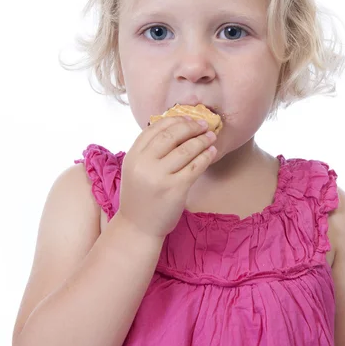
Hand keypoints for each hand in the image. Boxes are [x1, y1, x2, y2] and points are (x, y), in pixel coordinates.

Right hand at [118, 116, 216, 238]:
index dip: (174, 119)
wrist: (137, 227)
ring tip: (211, 136)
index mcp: (133, 156)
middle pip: (172, 135)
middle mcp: (144, 164)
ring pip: (186, 150)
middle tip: (203, 125)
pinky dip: (206, 156)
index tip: (187, 118)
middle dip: (191, 127)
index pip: (155, 128)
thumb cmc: (140, 196)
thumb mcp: (136, 169)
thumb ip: (149, 150)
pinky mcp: (176, 189)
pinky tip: (211, 152)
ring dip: (202, 140)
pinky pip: (195, 167)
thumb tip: (175, 127)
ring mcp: (160, 177)